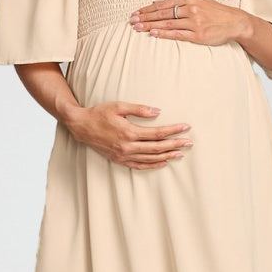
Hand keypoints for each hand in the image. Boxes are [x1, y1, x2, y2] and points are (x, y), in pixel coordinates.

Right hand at [67, 101, 193, 169]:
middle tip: (189, 142)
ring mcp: (124, 155)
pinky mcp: (120, 160)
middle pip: (157, 147)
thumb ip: (139, 109)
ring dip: (167, 156)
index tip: (186, 127)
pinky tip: (163, 162)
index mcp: (129, 132)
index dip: (173, 130)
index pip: (157, 133)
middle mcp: (128, 146)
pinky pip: (140, 165)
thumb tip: (158, 111)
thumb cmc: (99, 113)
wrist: (82, 126)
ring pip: (151, 158)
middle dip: (175, 144)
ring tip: (181, 153)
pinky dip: (153, 165)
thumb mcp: (118, 106)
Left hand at [129, 0, 250, 46]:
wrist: (234, 22)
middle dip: (145, 17)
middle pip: (163, 12)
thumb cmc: (214, 12)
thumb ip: (178, 2)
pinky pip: (177, 34)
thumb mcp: (197, 1)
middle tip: (132, 20)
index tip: (136, 12)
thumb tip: (156, 2)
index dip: (148, 8)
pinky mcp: (197, 34)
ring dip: (151, 25)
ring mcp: (194, 22)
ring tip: (138, 28)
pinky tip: (153, 34)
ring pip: (167, 23)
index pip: (163, 3)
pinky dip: (164, 33)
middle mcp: (191, 8)